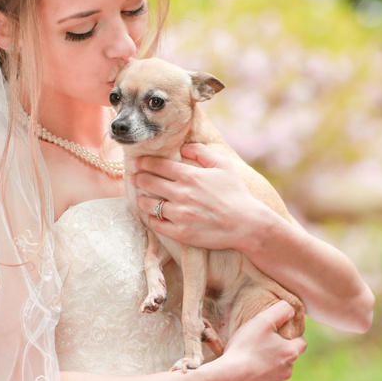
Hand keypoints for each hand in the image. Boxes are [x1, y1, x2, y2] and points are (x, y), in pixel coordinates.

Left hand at [132, 144, 273, 250]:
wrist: (247, 224)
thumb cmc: (237, 194)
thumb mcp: (224, 166)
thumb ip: (202, 152)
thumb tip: (184, 148)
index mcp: (190, 176)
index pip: (158, 165)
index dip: (144, 162)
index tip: (138, 162)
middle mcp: (181, 194)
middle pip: (149, 182)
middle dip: (138, 178)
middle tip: (134, 177)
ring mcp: (179, 214)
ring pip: (149, 204)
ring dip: (142, 199)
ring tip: (142, 198)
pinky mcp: (180, 232)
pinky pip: (157, 224)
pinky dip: (151, 218)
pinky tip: (153, 215)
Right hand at [215, 300, 306, 380]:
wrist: (226, 379)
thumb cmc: (245, 348)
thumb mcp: (262, 321)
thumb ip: (280, 311)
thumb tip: (291, 309)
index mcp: (290, 354)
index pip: (301, 343)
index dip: (292, 337)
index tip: (281, 334)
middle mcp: (287, 373)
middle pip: (287, 360)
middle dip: (277, 354)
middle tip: (258, 348)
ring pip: (275, 376)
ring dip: (267, 370)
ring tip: (249, 363)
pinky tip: (244, 379)